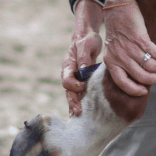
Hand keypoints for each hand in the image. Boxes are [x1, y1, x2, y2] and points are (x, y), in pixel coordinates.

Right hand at [62, 0, 103, 115]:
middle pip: (68, 91)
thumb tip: (82, 70)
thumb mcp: (87, 45)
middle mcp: (69, 74)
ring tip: (79, 118)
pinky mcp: (80, 81)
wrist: (87, 37)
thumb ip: (84, 58)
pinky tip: (80, 115)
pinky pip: (78, 94)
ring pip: (72, 95)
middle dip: (73, 102)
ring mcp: (74, 78)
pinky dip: (78, 104)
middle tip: (78, 113)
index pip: (67, 80)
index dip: (75, 86)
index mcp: (68, 65)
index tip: (84, 87)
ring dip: (75, 106)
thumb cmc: (87, 39)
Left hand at [101, 0, 155, 96]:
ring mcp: (130, 48)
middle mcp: (120, 57)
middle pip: (141, 76)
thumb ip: (120, 62)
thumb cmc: (117, 29)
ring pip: (150, 66)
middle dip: (154, 79)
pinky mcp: (140, 39)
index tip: (144, 90)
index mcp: (111, 61)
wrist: (117, 7)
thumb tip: (136, 76)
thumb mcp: (113, 48)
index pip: (122, 83)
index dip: (134, 90)